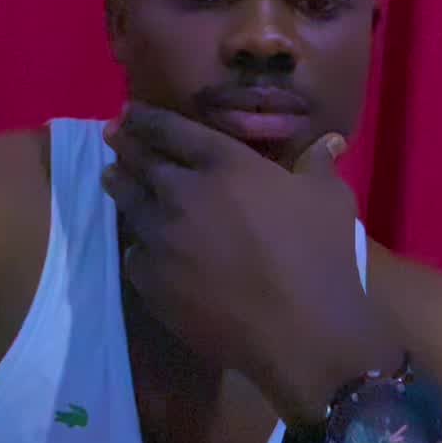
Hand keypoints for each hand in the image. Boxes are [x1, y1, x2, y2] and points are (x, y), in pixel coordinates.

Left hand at [101, 104, 382, 422]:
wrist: (299, 331)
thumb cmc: (320, 255)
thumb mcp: (330, 198)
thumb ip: (318, 165)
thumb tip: (328, 142)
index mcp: (226, 164)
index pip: (173, 130)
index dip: (148, 118)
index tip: (130, 111)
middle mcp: (184, 193)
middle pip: (142, 162)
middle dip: (125, 145)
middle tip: (112, 136)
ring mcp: (162, 239)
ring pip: (130, 205)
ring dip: (119, 186)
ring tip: (111, 178)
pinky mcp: (153, 282)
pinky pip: (135, 255)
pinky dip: (137, 245)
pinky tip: (140, 246)